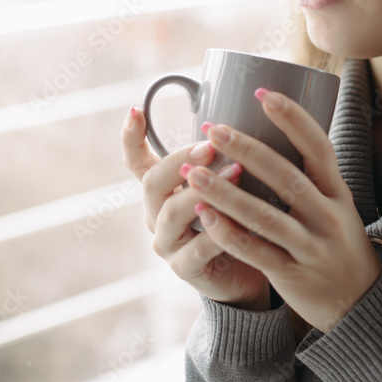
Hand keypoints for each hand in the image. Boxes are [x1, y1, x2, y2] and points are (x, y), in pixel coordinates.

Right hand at [121, 106, 270, 309]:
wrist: (249, 272)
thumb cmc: (239, 218)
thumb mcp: (228, 184)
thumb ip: (223, 157)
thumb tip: (237, 117)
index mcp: (162, 189)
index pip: (137, 161)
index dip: (131, 137)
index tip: (135, 109)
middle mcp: (156, 213)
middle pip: (152, 182)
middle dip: (179, 160)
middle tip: (210, 146)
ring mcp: (167, 243)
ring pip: (171, 214)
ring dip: (203, 191)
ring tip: (236, 173)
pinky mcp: (184, 269)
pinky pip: (196, 250)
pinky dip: (216, 232)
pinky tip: (238, 220)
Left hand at [185, 89, 381, 331]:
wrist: (358, 302)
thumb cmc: (335, 240)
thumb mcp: (334, 204)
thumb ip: (306, 175)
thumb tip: (265, 127)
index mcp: (337, 192)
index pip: (319, 148)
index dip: (293, 119)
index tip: (263, 93)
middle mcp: (328, 217)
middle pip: (287, 178)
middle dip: (248, 150)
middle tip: (214, 128)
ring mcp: (311, 248)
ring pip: (265, 217)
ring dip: (226, 193)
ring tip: (193, 172)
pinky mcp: (292, 275)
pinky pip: (256, 252)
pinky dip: (229, 233)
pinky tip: (204, 215)